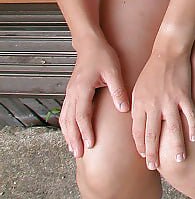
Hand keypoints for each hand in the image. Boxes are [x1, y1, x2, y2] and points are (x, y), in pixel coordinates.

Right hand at [60, 37, 128, 156]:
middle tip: (78, 154)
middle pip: (70, 120)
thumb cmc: (102, 55)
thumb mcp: (114, 71)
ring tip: (73, 149)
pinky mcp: (71, 92)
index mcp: (82, 88)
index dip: (85, 131)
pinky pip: (66, 112)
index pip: (82, 115)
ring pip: (65, 118)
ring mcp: (70, 92)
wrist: (89, 44)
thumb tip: (124, 109)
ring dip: (68, 134)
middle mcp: (72, 92)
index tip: (90, 145)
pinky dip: (67, 125)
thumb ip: (118, 90)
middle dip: (74, 138)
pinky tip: (71, 133)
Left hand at [131, 49, 194, 169]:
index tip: (144, 156)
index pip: (137, 131)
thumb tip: (136, 124)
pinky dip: (193, 127)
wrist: (168, 51)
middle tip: (155, 166)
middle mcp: (153, 105)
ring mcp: (169, 101)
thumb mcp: (137, 87)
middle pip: (152, 135)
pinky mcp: (184, 95)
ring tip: (179, 159)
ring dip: (176, 146)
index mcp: (139, 103)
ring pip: (172, 130)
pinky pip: (189, 115)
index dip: (140, 146)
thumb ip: (137, 106)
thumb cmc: (152, 70)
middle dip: (153, 153)